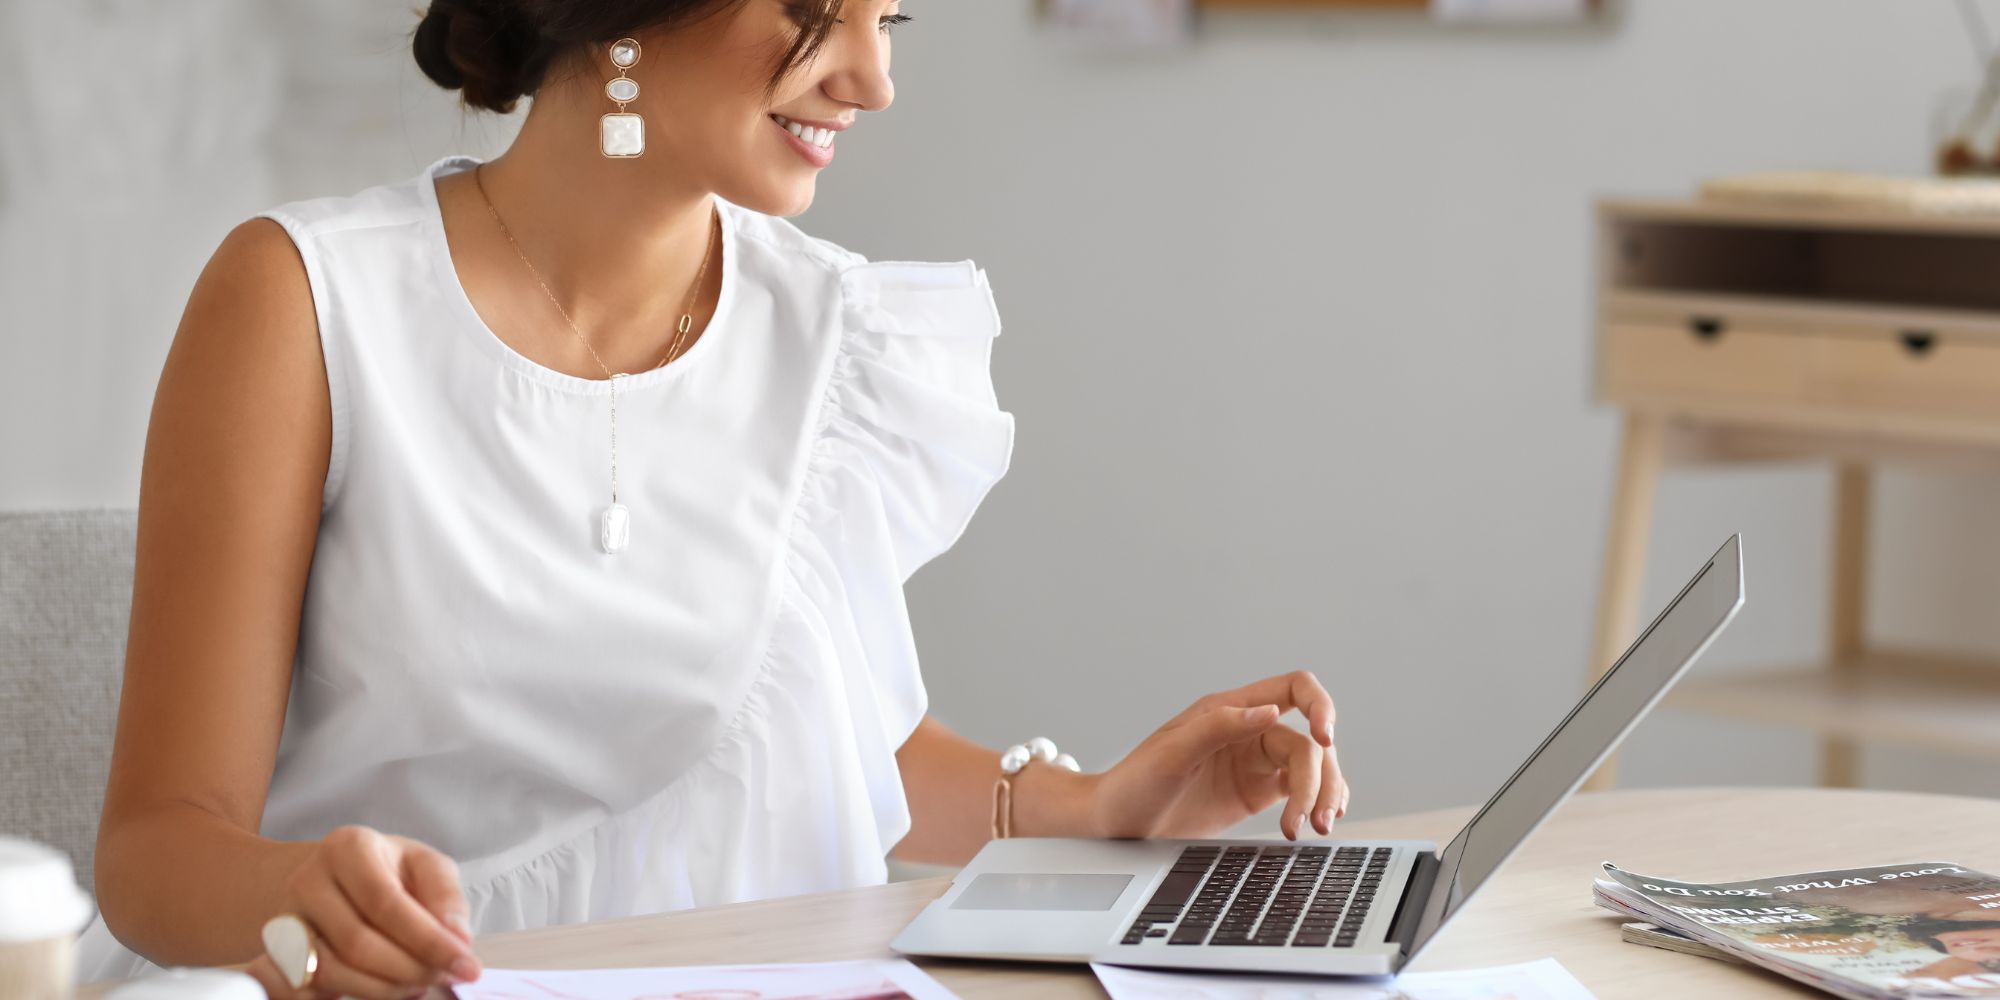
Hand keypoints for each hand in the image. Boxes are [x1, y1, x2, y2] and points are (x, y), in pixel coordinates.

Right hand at [245, 825, 479, 999]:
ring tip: (416, 984)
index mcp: (348, 848)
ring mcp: (285, 920)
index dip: (429, 941)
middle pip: (358, 943)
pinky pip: (305, 991)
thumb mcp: (424, 866)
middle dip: (409, 969)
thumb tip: (458, 939)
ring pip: (331, 971)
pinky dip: (349, 995)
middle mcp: (308, 880)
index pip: (387, 903)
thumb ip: (445, 897)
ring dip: (383, 989)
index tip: (467, 965)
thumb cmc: (386, 872)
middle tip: (441, 977)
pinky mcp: (275, 955)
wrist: (329, 880)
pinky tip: (384, 989)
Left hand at [1086, 670, 1347, 840]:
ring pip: (1312, 767)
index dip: (1319, 705)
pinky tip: (1319, 822)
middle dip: (1321, 777)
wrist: (1115, 826)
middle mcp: (1248, 732)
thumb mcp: (1171, 753)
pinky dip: (1318, 802)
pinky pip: (1301, 790)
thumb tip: (1270, 713)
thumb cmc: (1134, 784)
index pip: (1293, 688)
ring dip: (1324, 794)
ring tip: (1318, 828)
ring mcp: (1254, 763)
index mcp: (1229, 710)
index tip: (1325, 737)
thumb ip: (1218, 728)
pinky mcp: (1257, 793)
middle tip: (1315, 818)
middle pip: (1309, 740)